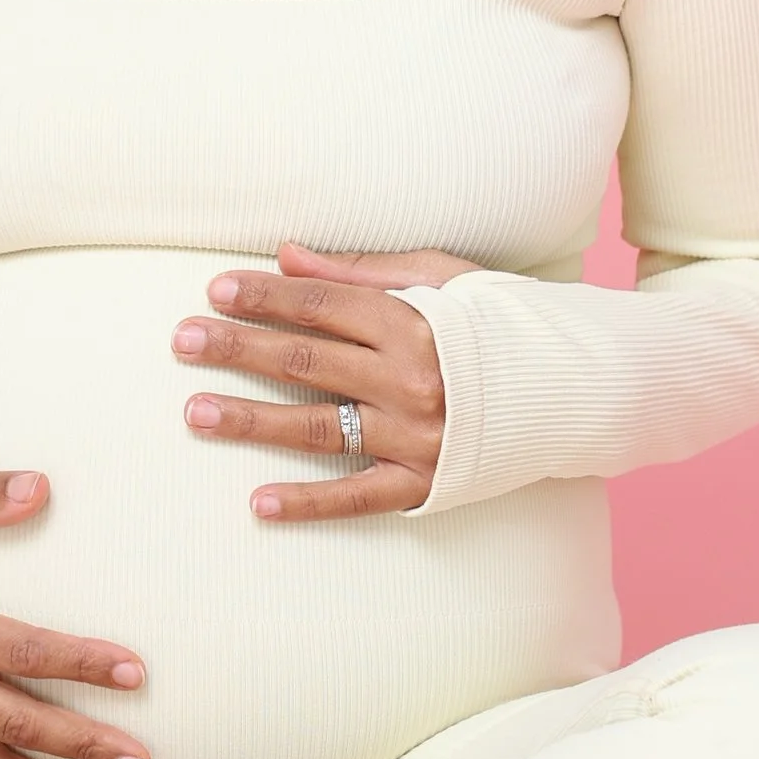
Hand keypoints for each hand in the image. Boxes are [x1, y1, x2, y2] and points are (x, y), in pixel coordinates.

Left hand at [170, 241, 478, 520]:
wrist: (575, 390)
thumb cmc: (501, 324)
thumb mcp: (440, 277)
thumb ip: (360, 270)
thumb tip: (285, 255)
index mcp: (416, 322)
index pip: (323, 305)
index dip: (266, 296)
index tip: (214, 290)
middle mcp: (412, 380)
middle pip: (307, 362)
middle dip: (238, 349)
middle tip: (183, 340)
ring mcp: (416, 437)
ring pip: (319, 428)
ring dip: (252, 420)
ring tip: (195, 412)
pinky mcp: (425, 484)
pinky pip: (357, 496)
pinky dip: (308, 502)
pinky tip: (258, 503)